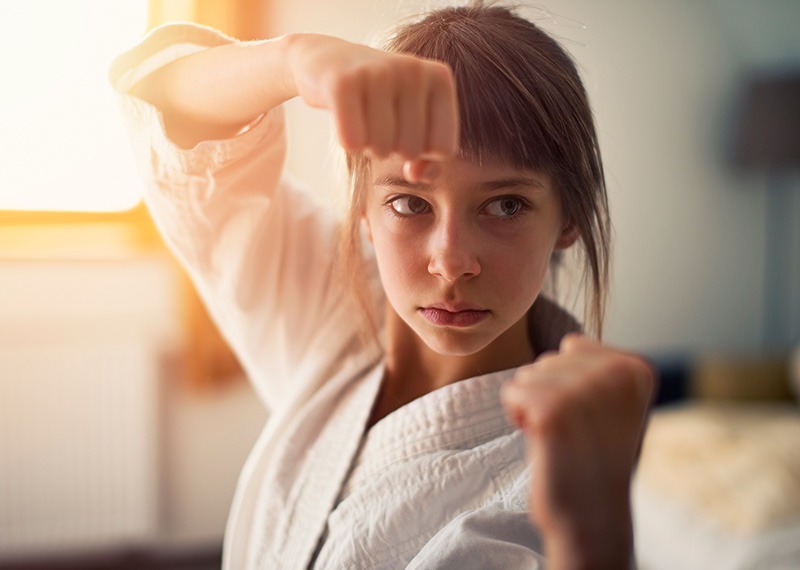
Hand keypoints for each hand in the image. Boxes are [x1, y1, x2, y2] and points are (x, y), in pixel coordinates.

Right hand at [284, 33, 458, 175]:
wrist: (329, 61)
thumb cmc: (379, 100)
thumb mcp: (413, 123)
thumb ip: (428, 159)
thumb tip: (414, 174)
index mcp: (439, 77)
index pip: (443, 149)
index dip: (421, 152)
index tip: (406, 129)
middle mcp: (413, 69)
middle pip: (411, 151)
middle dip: (392, 148)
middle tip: (378, 121)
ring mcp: (379, 72)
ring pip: (382, 149)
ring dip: (368, 145)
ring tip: (362, 117)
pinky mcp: (343, 83)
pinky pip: (353, 141)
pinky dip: (348, 142)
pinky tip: (344, 119)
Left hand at [500, 334, 655, 569]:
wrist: (592, 517)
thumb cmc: (595, 458)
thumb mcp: (613, 405)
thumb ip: (600, 369)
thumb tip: (571, 342)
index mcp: (637, 368)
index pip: (574, 346)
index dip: (568, 383)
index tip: (590, 418)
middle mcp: (617, 373)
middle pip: (549, 359)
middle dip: (548, 394)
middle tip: (573, 433)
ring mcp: (585, 390)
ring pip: (528, 374)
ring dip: (533, 406)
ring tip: (560, 438)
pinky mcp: (553, 409)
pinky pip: (512, 392)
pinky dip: (518, 417)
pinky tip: (543, 442)